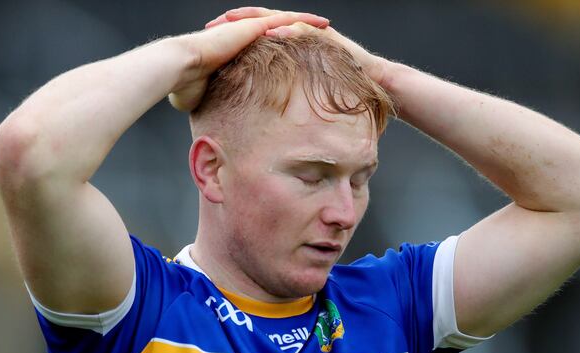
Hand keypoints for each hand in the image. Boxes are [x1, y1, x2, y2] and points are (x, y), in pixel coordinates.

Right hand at [169, 9, 328, 110]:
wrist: (179, 69)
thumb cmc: (184, 87)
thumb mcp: (202, 98)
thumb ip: (211, 106)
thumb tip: (208, 130)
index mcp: (233, 49)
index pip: (260, 44)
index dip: (276, 45)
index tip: (292, 51)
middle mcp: (242, 34)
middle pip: (275, 28)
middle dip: (295, 30)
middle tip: (315, 34)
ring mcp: (248, 28)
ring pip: (283, 20)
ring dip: (305, 22)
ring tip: (325, 25)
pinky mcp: (252, 27)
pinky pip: (283, 20)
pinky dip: (302, 21)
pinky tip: (319, 23)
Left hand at [205, 7, 387, 86]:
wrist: (371, 77)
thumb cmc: (337, 86)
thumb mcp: (302, 85)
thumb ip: (282, 86)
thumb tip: (256, 104)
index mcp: (286, 42)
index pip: (254, 33)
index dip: (232, 33)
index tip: (208, 38)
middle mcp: (296, 31)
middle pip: (261, 20)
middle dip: (236, 21)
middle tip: (212, 24)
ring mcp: (310, 30)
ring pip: (278, 20)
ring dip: (256, 21)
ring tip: (234, 22)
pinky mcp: (323, 35)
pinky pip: (301, 31)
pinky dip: (286, 32)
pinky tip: (271, 34)